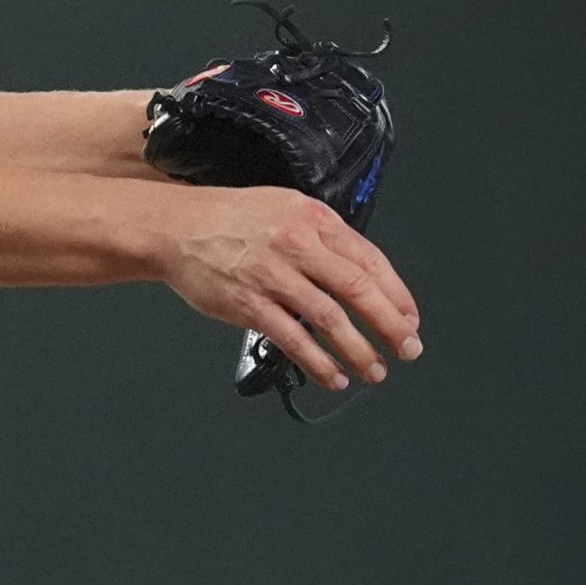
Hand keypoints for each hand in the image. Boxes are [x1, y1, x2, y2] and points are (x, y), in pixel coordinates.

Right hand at [158, 187, 420, 391]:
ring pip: (330, 319)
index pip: (370, 260)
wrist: (176, 228)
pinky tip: (334, 377)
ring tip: (375, 370)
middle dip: (390, 325)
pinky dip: (319, 363)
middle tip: (407, 348)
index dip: (397, 295)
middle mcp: (296, 244)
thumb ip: (323, 237)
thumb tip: (361, 273)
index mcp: (312, 219)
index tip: (408, 317)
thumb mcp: (285, 207)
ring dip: (359, 350)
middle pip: (357, 290)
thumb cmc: (229, 219)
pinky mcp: (249, 304)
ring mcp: (272, 275)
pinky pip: (293, 339)